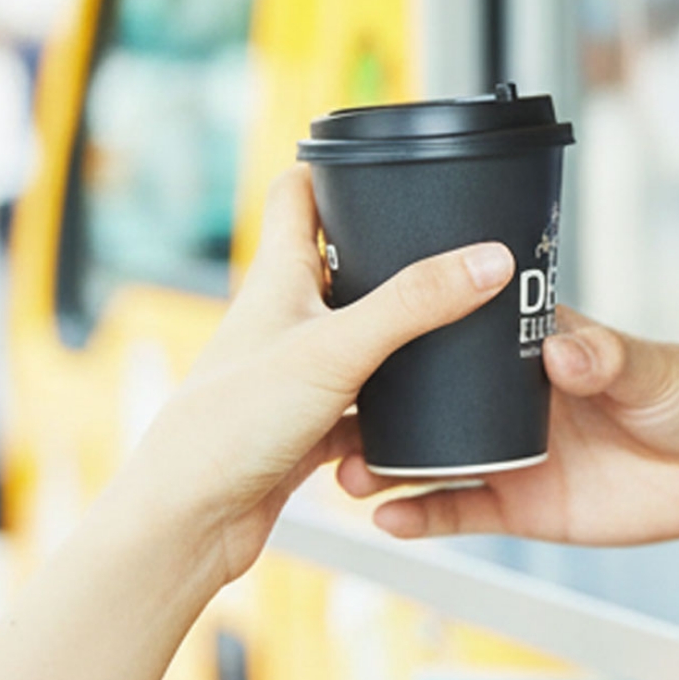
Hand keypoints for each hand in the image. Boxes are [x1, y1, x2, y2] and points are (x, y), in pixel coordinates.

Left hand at [122, 167, 514, 593]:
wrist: (189, 521)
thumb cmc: (230, 427)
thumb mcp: (338, 351)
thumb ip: (416, 304)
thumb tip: (488, 258)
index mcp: (277, 279)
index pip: (298, 196)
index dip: (335, 169)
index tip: (384, 158)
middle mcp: (283, 318)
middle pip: (343, 266)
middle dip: (397, 257)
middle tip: (454, 249)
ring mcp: (295, 371)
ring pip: (362, 339)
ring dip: (405, 339)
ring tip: (461, 331)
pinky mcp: (308, 422)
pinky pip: (367, 403)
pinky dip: (398, 407)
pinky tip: (432, 417)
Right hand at [338, 309, 678, 544]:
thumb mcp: (657, 370)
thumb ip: (610, 359)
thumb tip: (560, 348)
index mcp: (536, 348)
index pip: (464, 328)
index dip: (414, 324)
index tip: (358, 320)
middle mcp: (512, 399)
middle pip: (429, 398)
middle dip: (377, 407)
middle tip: (330, 413)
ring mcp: (514, 454)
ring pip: (432, 458)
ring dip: (386, 465)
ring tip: (346, 472)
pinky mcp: (526, 505)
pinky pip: (463, 512)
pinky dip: (424, 516)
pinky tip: (387, 519)